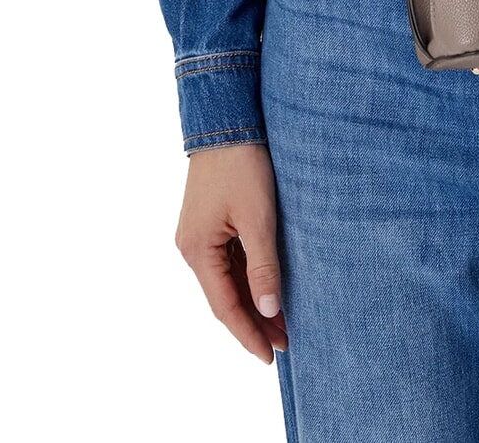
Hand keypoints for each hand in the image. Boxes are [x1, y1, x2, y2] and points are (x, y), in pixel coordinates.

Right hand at [174, 143, 287, 362]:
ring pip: (228, 280)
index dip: (247, 333)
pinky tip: (269, 287)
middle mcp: (192, 248)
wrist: (227, 121)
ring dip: (253, 300)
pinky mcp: (210, 222)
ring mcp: (200, 235)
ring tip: (284, 322)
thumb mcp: (258, 217)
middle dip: (254, 321)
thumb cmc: (242, 166)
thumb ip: (263, 266)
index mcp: (197, 250)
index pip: (224, 306)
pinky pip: (229, 260)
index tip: (270, 356)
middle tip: (286, 344)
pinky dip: (249, 277)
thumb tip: (270, 309)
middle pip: (224, 297)